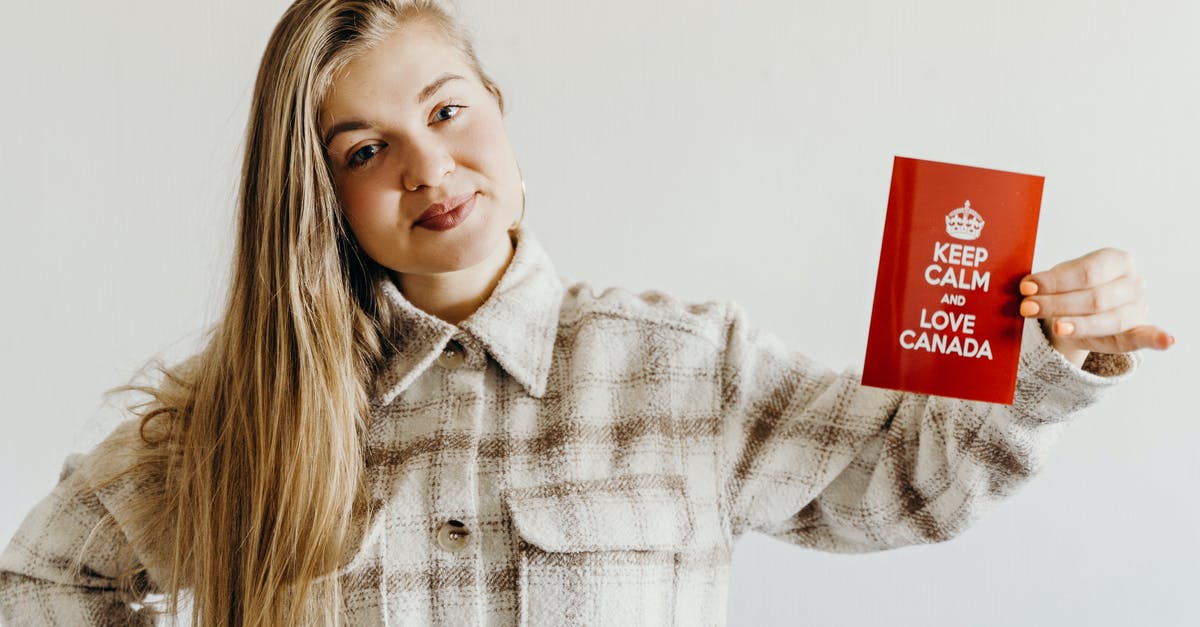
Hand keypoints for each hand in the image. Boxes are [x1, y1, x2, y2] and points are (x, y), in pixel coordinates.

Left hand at [1018, 247, 1174, 367]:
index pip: (1086, 272)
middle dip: (1057, 304)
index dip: (1055, 281)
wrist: (1082, 308)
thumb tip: (1027, 287)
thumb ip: (1050, 282)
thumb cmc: (1070, 288)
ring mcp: (1138, 307)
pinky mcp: (1136, 330)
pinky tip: (1167, 341)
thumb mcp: (1061, 278)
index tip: (1027, 287)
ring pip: (1107, 319)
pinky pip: (1147, 335)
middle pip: (1094, 297)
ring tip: (1056, 327)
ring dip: (1079, 324)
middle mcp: (1133, 282)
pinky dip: (1157, 339)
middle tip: (1028, 307)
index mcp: (1117, 260)